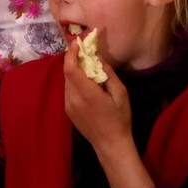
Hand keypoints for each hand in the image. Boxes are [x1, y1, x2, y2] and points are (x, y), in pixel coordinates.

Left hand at [61, 41, 153, 187]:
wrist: (110, 144)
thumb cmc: (119, 118)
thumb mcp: (120, 93)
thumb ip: (107, 74)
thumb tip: (97, 58)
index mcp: (86, 93)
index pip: (70, 68)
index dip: (71, 53)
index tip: (77, 43)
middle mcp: (73, 99)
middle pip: (67, 72)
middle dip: (73, 59)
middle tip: (83, 50)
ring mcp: (68, 106)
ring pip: (66, 81)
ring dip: (73, 70)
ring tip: (85, 65)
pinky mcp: (68, 111)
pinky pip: (68, 90)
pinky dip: (74, 81)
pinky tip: (85, 82)